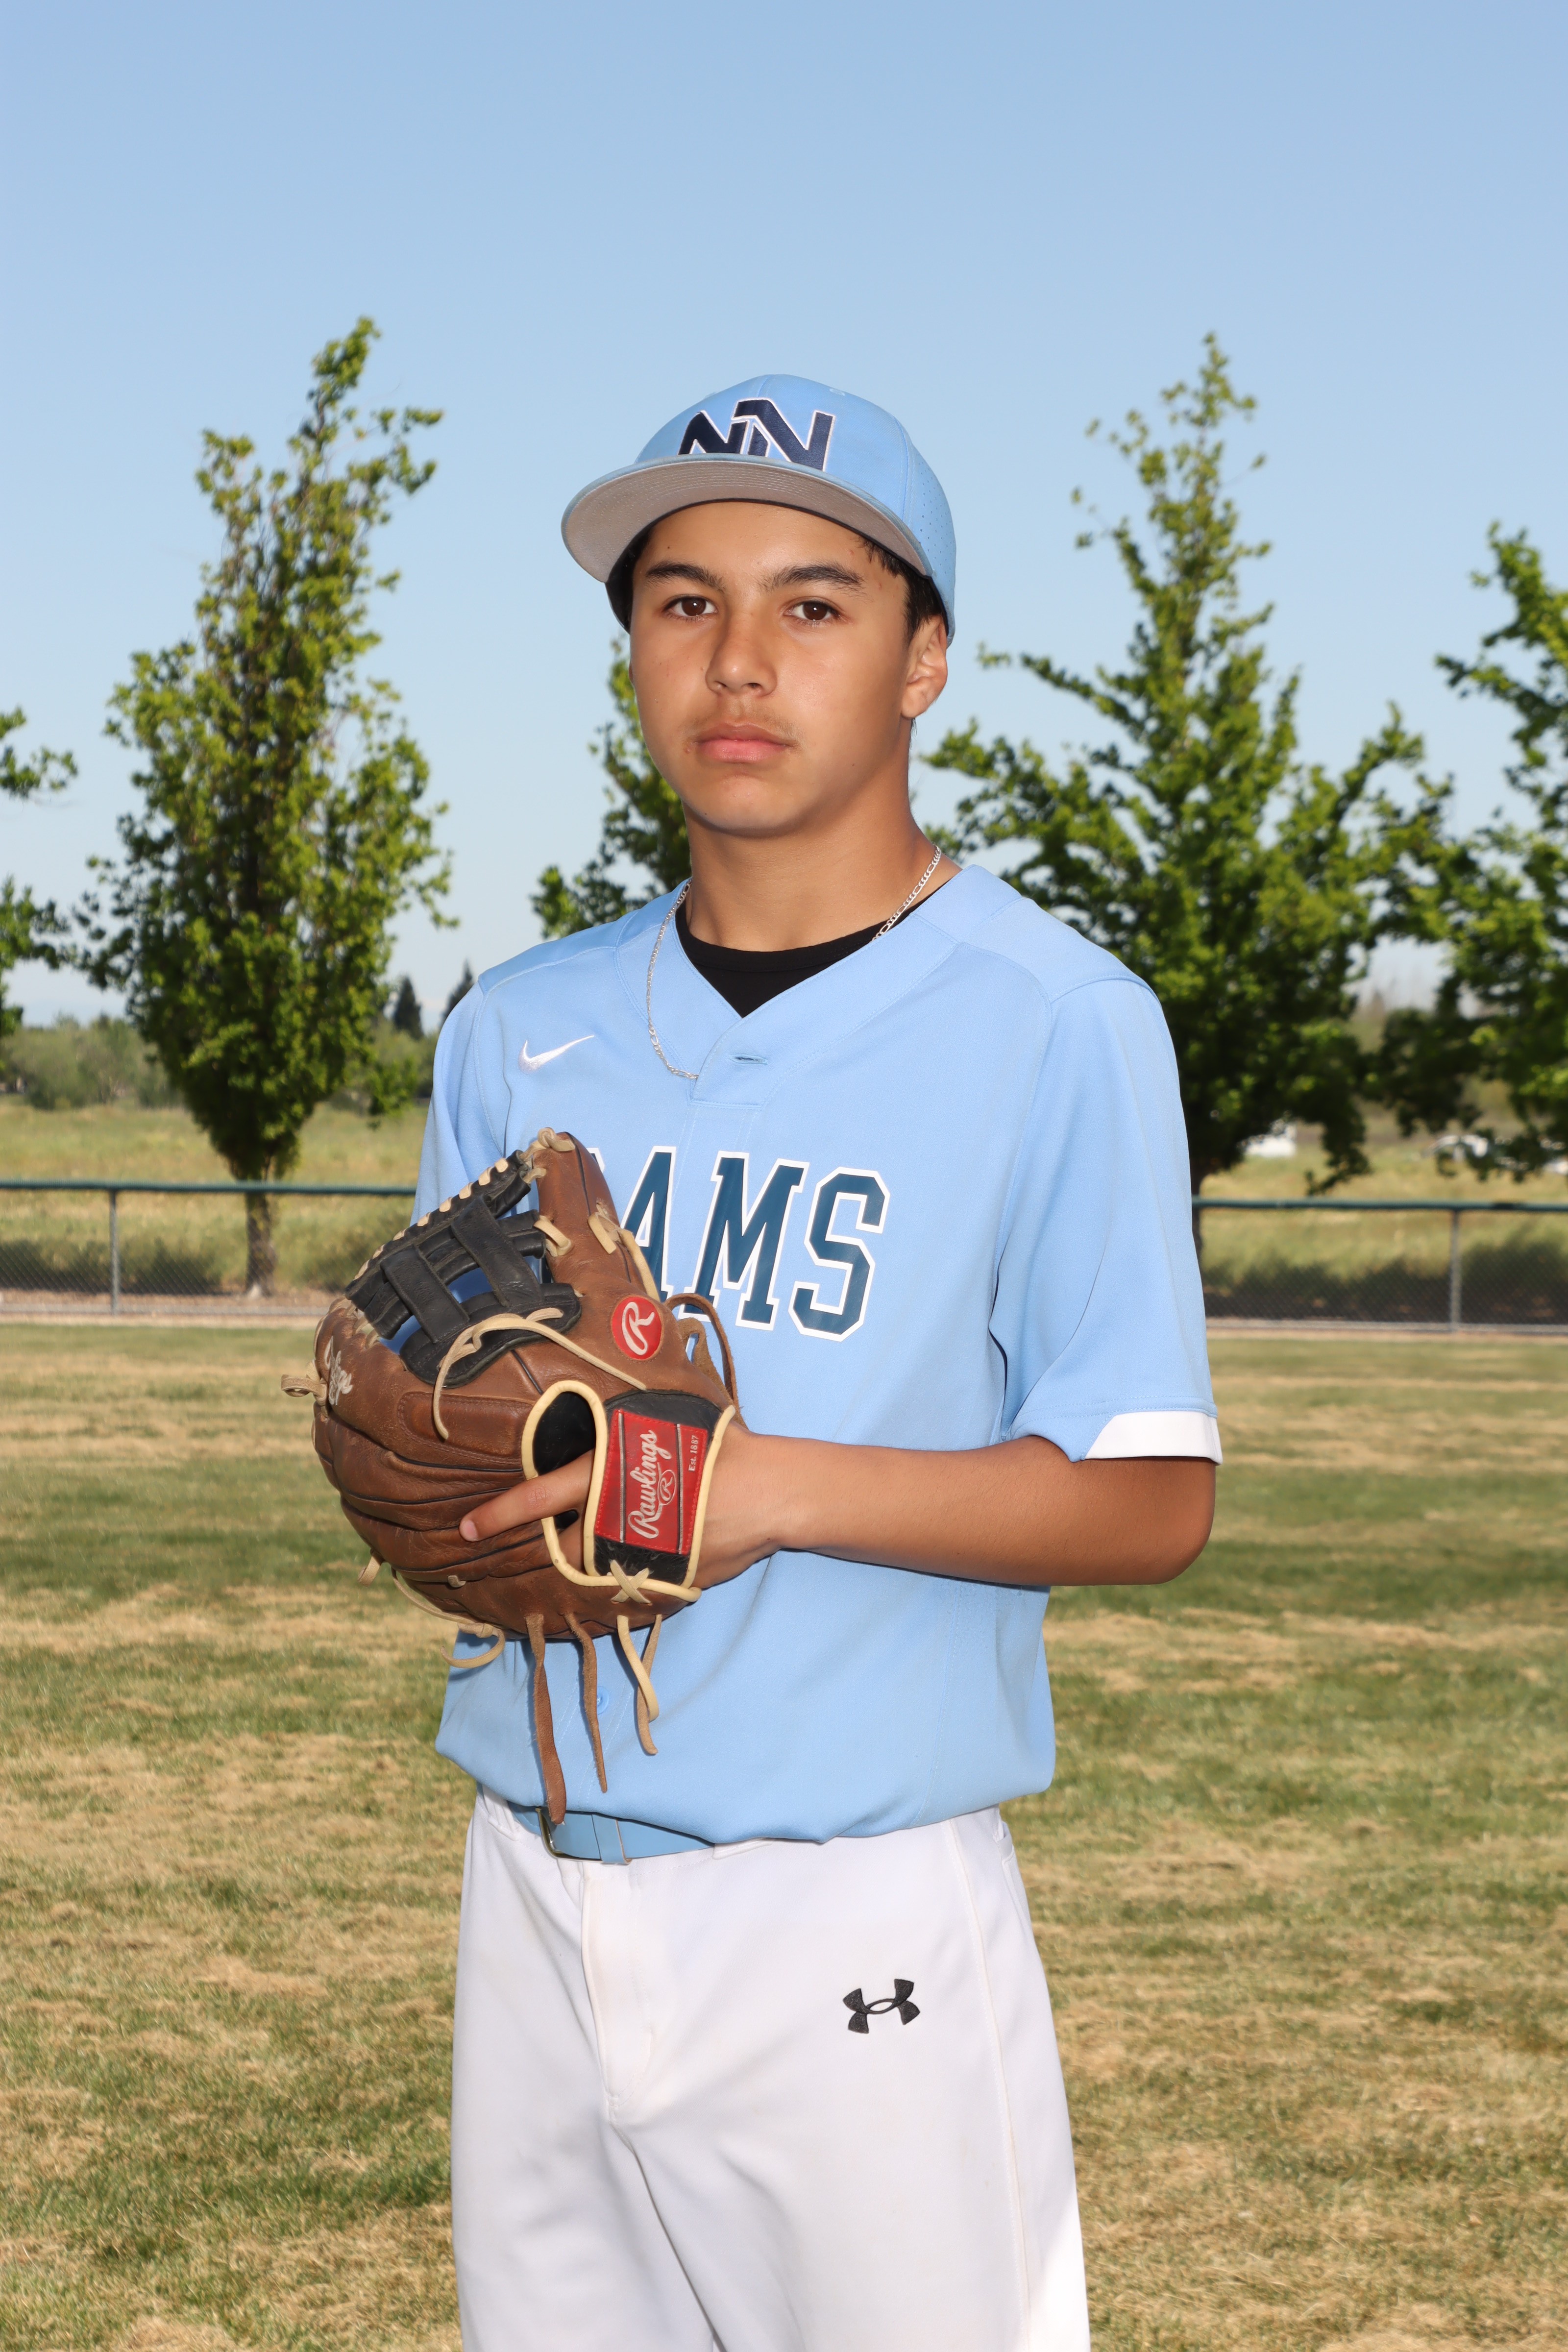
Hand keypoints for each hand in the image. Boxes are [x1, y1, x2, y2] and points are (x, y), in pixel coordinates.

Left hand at [459, 1423, 796, 1588]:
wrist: (770, 1493)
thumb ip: (627, 1433)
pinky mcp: (664, 1581)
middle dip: (556, 1546)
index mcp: (607, 1477)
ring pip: (594, 1569)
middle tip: (544, 1541)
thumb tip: (605, 1425)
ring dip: (591, 1562)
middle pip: (564, 1546)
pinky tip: (638, 1564)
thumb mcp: (664, 1425)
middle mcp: (614, 1520)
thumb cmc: (719, 1446)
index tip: (465, 1528)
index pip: (540, 1498)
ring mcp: (638, 1556)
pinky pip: (629, 1584)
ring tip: (606, 1549)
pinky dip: (624, 1578)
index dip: (499, 1514)